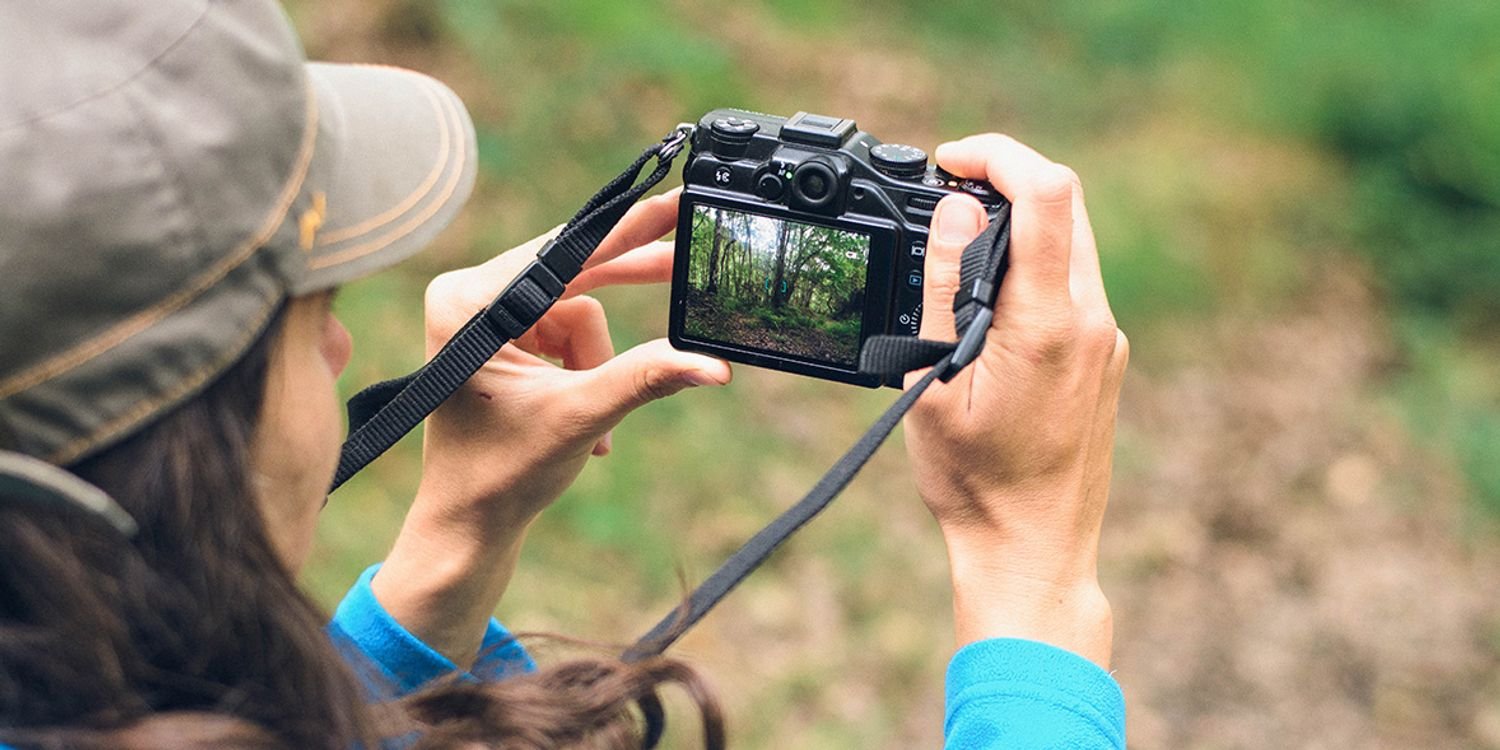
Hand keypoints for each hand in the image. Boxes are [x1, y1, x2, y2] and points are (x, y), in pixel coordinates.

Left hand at [373, 189, 731, 664]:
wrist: (468, 523)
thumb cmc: (501, 473)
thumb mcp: (580, 416)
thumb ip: (646, 378)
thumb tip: (712, 363)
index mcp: (470, 302)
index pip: (565, 253)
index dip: (627, 231)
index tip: (673, 205)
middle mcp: (470, 297)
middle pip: (573, 272)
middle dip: (627, 287)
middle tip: (687, 261)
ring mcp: (484, 317)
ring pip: (580, 312)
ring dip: (599, 367)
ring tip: (595, 424)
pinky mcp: (500, 338)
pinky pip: (567, 334)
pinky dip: (587, 373)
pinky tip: (586, 423)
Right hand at [904, 135, 1126, 666]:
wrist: (1033, 548)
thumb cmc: (977, 481)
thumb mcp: (935, 381)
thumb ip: (945, 287)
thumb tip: (958, 208)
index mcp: (1049, 322)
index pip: (1047, 193)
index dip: (998, 155)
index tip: (950, 161)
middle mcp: (1091, 321)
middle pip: (1065, 206)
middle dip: (1005, 182)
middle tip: (945, 199)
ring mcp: (1105, 339)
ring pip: (1071, 244)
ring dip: (1018, 227)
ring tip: (956, 258)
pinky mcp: (1104, 356)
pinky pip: (1072, 284)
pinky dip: (1031, 269)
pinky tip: (986, 307)